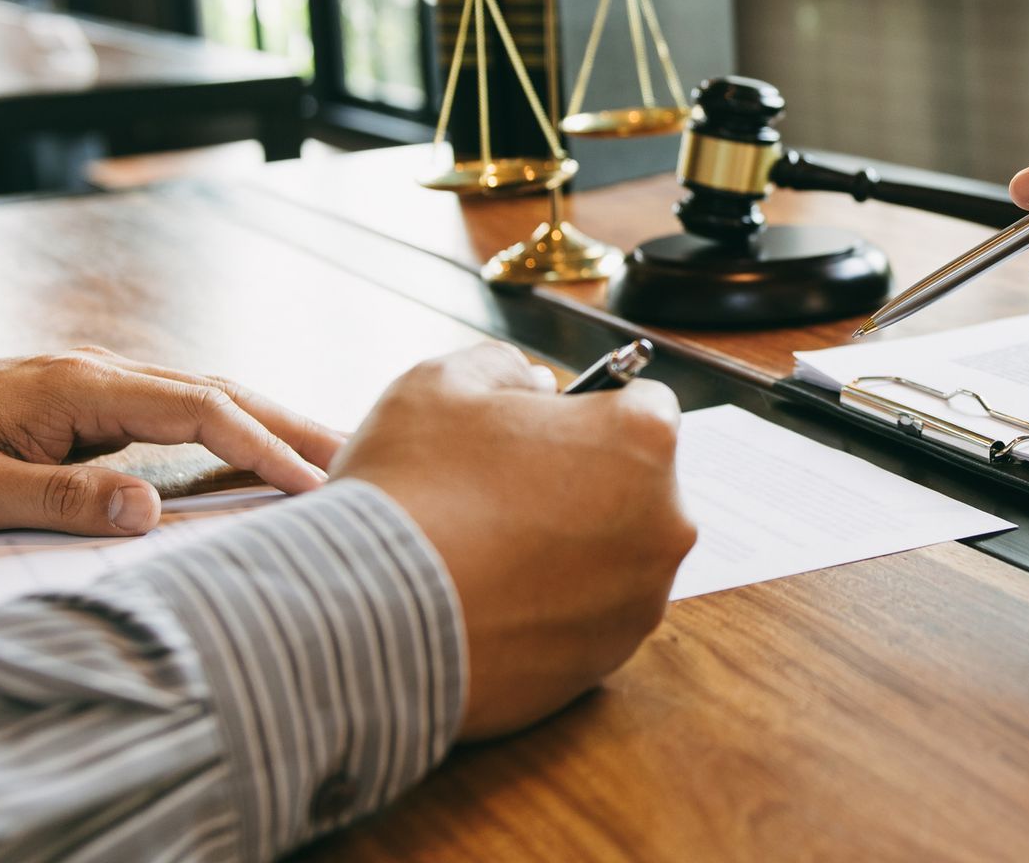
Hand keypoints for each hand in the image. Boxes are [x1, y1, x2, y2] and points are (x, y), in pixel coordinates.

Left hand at [0, 348, 338, 536]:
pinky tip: (253, 450)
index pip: (200, 409)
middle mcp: (100, 374)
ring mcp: (96, 384)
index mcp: (81, 386)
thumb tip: (153, 510)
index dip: (264, 445)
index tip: (315, 483)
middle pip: (221, 390)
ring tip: (329, 453)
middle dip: (293, 423)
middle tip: (363, 454)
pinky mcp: (88, 403)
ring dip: (269, 422)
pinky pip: (180, 409)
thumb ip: (63, 500)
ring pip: (206, 394)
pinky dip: (231, 427)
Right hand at [330, 342, 695, 739]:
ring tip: (486, 548)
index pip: (642, 405)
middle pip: (633, 485)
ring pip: (613, 554)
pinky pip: (585, 616)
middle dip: (582, 479)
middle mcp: (665, 523)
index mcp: (643, 441)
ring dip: (568, 546)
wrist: (364, 620)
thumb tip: (534, 385)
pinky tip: (487, 598)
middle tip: (503, 490)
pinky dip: (549, 606)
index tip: (542, 429)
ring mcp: (639, 600)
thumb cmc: (409, 489)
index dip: (587, 410)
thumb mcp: (441, 383)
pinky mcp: (606, 661)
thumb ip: (504, 367)